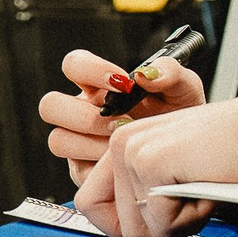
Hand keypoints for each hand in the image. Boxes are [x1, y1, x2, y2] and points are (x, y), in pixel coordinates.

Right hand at [39, 47, 206, 187]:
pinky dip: (100, 168)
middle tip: (120, 122)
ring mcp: (79, 142)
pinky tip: (125, 164)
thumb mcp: (184, 89)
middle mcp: (83, 111)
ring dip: (93, 143)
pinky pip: (76, 171)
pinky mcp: (83, 171)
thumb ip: (170, 73)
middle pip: (50, 105)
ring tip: (125, 145)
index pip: (74, 65)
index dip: (90, 70)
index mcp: (100, 85)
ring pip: (59, 140)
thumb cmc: (179, 116)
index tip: (121, 82)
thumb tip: (145, 74)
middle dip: (86, 115)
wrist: (186, 152)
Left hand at [74, 99, 237, 236]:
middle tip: (190, 206)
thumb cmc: (232, 151)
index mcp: (126, 143)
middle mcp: (122, 144)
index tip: (149, 227)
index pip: (90, 203)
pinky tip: (207, 190)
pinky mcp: (151, 164)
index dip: (119, 226)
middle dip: (158, 229)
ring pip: (137, 230)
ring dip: (177, 224)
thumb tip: (130, 234)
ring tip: (201, 193)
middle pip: (115, 225)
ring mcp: (133, 153)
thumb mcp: (178, 173)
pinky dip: (191, 217)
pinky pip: (161, 222)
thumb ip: (147, 196)